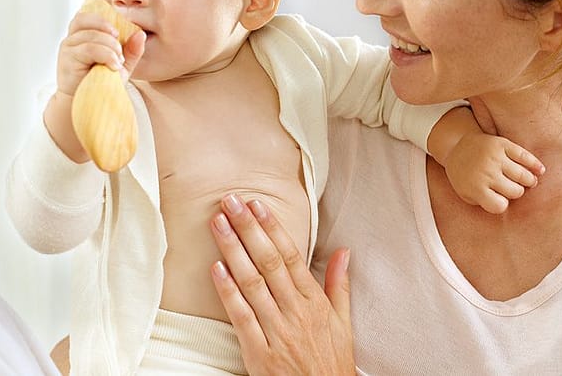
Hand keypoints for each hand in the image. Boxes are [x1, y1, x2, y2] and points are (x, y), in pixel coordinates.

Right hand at [56, 7, 144, 96]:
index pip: (90, 14)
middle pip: (88, 19)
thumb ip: (131, 50)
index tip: (120, 35)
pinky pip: (89, 48)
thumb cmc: (103, 82)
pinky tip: (113, 66)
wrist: (88, 102)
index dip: (105, 19)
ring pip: (92, 35)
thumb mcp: (122, 64)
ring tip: (118, 62)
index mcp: (83, 34)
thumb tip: (140, 33)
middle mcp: (73, 37)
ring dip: (110, 47)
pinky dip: (106, 55)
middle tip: (120, 51)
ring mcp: (68, 46)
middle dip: (110, 32)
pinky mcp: (67, 58)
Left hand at [209, 194, 355, 374]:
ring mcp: (277, 331)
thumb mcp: (344, 323)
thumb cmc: (332, 362)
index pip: (291, 256)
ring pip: (252, 283)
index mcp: (315, 302)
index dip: (272, 228)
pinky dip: (228, 291)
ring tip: (217, 224)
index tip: (257, 205)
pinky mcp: (259, 353)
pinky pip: (242, 316)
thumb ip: (339, 285)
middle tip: (230, 202)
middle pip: (269, 261)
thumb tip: (344, 252)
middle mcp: (296, 312)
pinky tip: (216, 268)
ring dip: (233, 250)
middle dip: (248, 228)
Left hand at [445, 133, 544, 213]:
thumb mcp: (467, 194)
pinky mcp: (502, 144)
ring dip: (529, 181)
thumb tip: (511, 207)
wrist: (456, 146)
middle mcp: (486, 173)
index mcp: (475, 188)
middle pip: (515, 191)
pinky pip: (525, 156)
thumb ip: (485, 202)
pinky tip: (540, 171)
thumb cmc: (464, 176)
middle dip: (515, 192)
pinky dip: (535, 165)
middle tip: (512, 188)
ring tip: (529, 182)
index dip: (502, 204)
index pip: (500, 206)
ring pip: (523, 176)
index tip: (499, 200)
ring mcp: (495, 157)